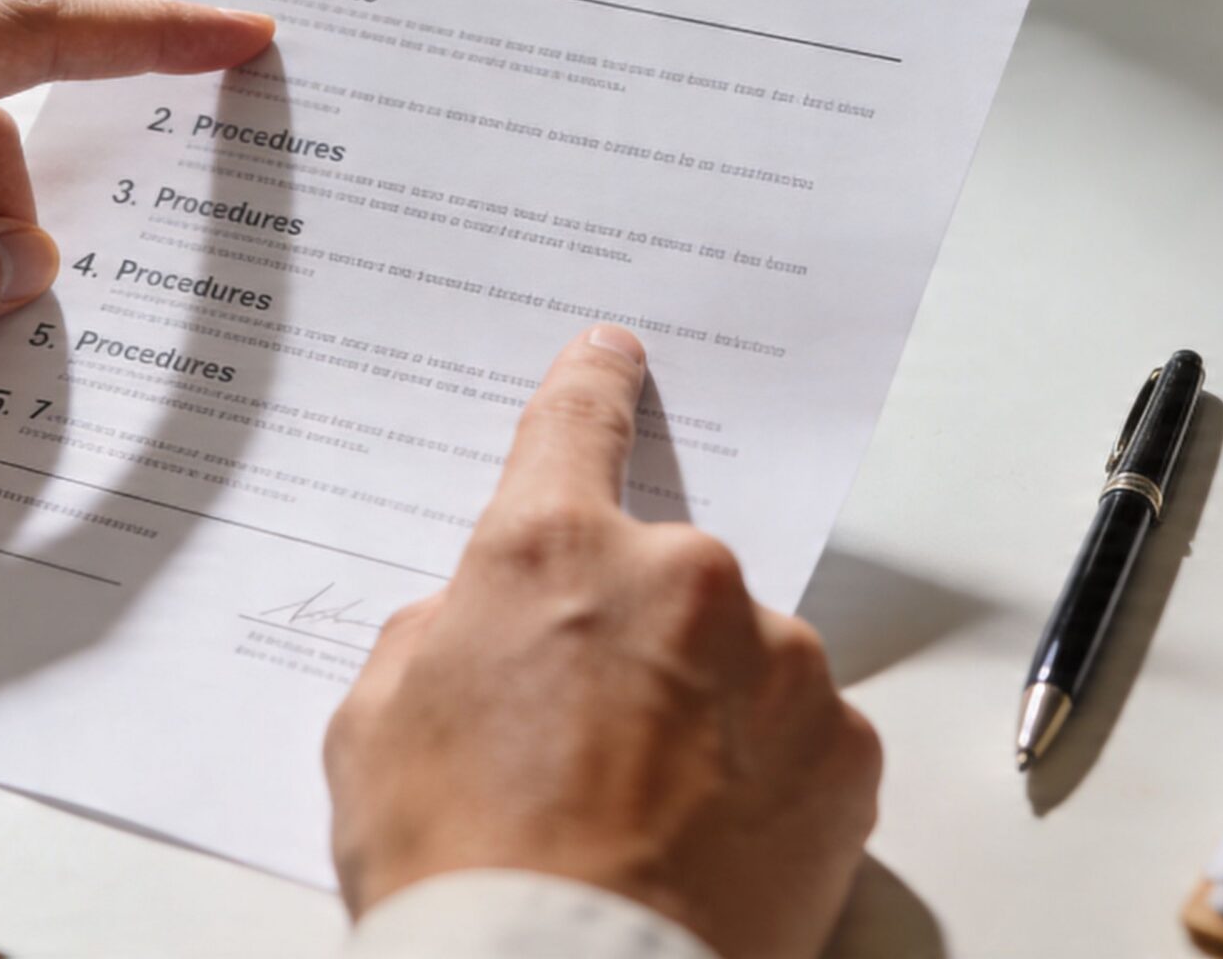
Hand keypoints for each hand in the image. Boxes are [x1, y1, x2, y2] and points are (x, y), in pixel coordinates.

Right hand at [322, 325, 881, 958]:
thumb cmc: (460, 865)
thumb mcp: (377, 724)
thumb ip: (439, 635)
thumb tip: (482, 628)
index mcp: (552, 550)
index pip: (577, 425)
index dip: (592, 387)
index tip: (613, 358)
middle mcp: (680, 579)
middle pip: (659, 576)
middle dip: (627, 637)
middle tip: (576, 737)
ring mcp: (778, 664)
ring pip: (736, 658)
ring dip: (701, 708)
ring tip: (639, 812)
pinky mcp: (845, 752)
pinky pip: (798, 735)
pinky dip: (762, 774)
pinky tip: (703, 839)